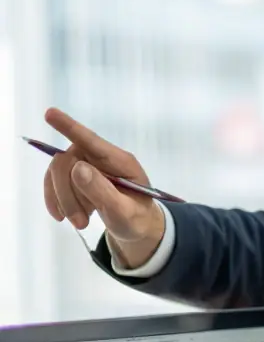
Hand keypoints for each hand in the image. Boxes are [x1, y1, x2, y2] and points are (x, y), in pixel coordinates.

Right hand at [41, 108, 165, 268]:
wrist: (137, 228)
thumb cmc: (137, 219)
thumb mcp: (125, 212)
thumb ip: (103, 191)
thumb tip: (77, 168)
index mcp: (120, 161)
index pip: (91, 140)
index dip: (69, 127)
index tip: (49, 113)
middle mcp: (101, 158)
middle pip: (67, 162)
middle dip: (67, 194)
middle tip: (80, 223)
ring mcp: (88, 165)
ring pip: (58, 173)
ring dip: (64, 201)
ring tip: (81, 223)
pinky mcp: (76, 176)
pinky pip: (54, 182)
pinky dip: (57, 201)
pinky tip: (66, 217)